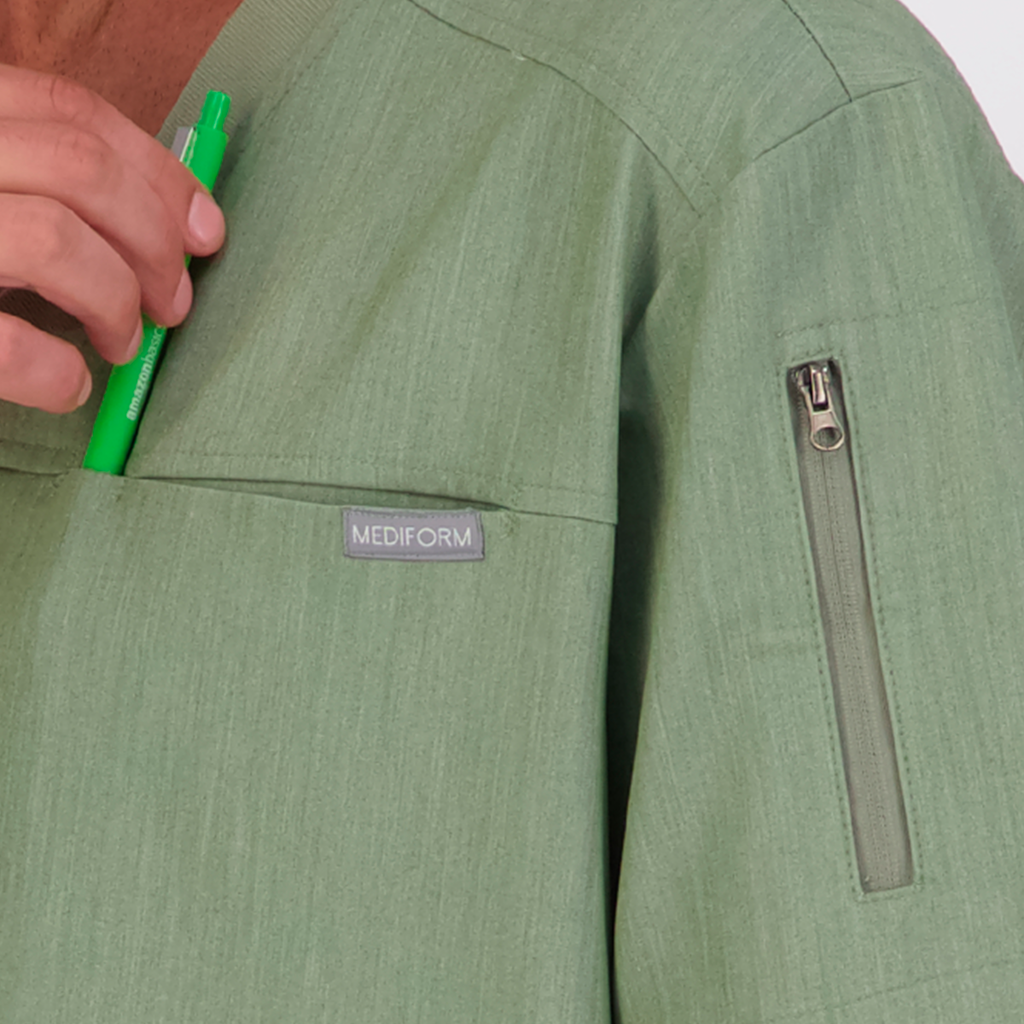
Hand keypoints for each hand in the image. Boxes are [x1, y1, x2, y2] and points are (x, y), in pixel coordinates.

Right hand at [0, 65, 225, 412]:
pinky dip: (56, 373)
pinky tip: (66, 384)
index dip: (158, 172)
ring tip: (122, 343)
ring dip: (116, 302)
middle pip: (81, 169)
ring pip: (56, 240)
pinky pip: (6, 344)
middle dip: (154, 243)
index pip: (71, 112)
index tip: (207, 230)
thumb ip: (36, 182)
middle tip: (174, 304)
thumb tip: (167, 226)